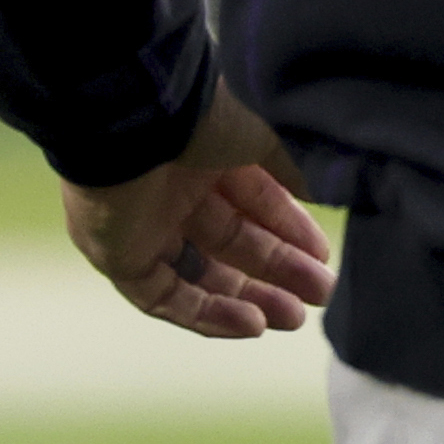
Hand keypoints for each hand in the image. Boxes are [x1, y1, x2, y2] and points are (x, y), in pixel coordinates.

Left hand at [63, 85, 337, 340]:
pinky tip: (251, 326)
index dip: (291, 234)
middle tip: (321, 295)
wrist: (135, 117)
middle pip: (233, 246)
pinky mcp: (119, 257)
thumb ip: (293, 169)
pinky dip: (207, 315)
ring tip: (294, 318)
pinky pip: (164, 297)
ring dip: (249, 299)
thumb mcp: (266, 137)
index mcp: (209, 157)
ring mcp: (145, 227)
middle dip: (279, 272)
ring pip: (201, 276)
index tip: (323, 257)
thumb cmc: (203, 117)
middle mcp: (176, 193)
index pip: (256, 205)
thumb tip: (319, 196)